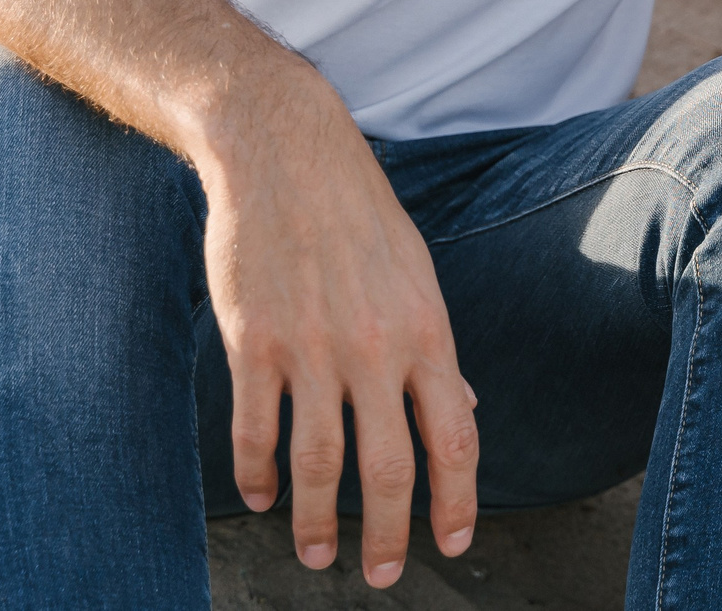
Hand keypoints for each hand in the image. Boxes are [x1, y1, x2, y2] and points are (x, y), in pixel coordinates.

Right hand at [198, 67, 479, 588]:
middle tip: (379, 576)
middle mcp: (374, 347)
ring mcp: (311, 347)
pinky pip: (254, 429)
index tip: (452, 544)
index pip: (455, 437)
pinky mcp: (253, 342)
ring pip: (316, 463)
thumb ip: (438, 351)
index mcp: (427, 331)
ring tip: (318, 555)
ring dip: (316, 521)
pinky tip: (260, 497)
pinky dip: (256, 475)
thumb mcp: (419, 276)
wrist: (286, 153)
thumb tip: (468, 411)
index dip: (457, 500)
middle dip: (387, 534)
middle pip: (386, 468)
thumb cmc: (360, 216)